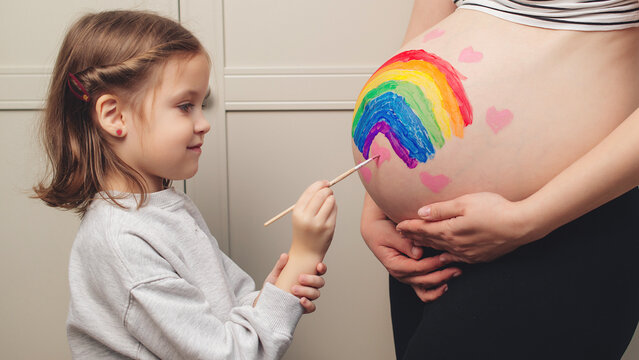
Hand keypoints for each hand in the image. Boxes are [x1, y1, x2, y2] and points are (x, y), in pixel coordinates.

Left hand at [265, 253, 327, 313]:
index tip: (318, 265)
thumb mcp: (275, 274)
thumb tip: (285, 256)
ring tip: (294, 289)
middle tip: (300, 278)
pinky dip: (308, 304)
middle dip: (312, 279)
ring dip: (307, 291)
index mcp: (306, 275)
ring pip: (316, 294)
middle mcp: (309, 286)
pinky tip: (301, 300)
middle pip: (320, 282)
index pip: (319, 271)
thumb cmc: (273, 287)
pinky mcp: (304, 308)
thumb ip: (280, 265)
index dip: (322, 268)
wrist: (266, 302)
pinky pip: (312, 307)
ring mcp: (307, 297)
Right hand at [290, 180, 336, 258]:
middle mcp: (307, 218)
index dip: (319, 184)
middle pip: (321, 195)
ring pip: (330, 201)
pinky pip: (335, 210)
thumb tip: (324, 185)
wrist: (306, 252)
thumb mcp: (300, 215)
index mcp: (297, 212)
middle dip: (327, 189)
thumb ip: (309, 200)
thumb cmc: (304, 230)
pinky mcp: (329, 228)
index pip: (310, 192)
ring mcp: (319, 223)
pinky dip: (334, 207)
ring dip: (331, 198)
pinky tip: (330, 210)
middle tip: (329, 190)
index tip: (325, 183)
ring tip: (329, 201)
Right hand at [361, 194, 460, 301]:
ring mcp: (407, 276)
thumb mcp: (388, 232)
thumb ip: (403, 243)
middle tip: (457, 267)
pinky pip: (424, 290)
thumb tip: (418, 253)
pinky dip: (435, 290)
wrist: (375, 227)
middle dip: (441, 275)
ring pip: (425, 289)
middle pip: (422, 281)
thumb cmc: (380, 229)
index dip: (431, 264)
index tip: (445, 257)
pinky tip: (446, 284)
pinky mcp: (413, 275)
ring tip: (455, 273)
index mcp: (393, 264)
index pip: (415, 268)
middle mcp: (401, 273)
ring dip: (441, 283)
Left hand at [396, 192, 535, 262]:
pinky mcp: (479, 257)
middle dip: (414, 236)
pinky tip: (444, 256)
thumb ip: (441, 209)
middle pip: (430, 240)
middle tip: (401, 234)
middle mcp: (456, 245)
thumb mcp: (465, 202)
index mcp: (450, 230)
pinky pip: (457, 258)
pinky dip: (446, 256)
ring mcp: (468, 253)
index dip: (410, 227)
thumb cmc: (494, 208)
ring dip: (428, 246)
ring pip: (442, 250)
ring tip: (417, 244)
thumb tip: (421, 213)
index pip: (424, 229)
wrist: (522, 225)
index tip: (397, 226)